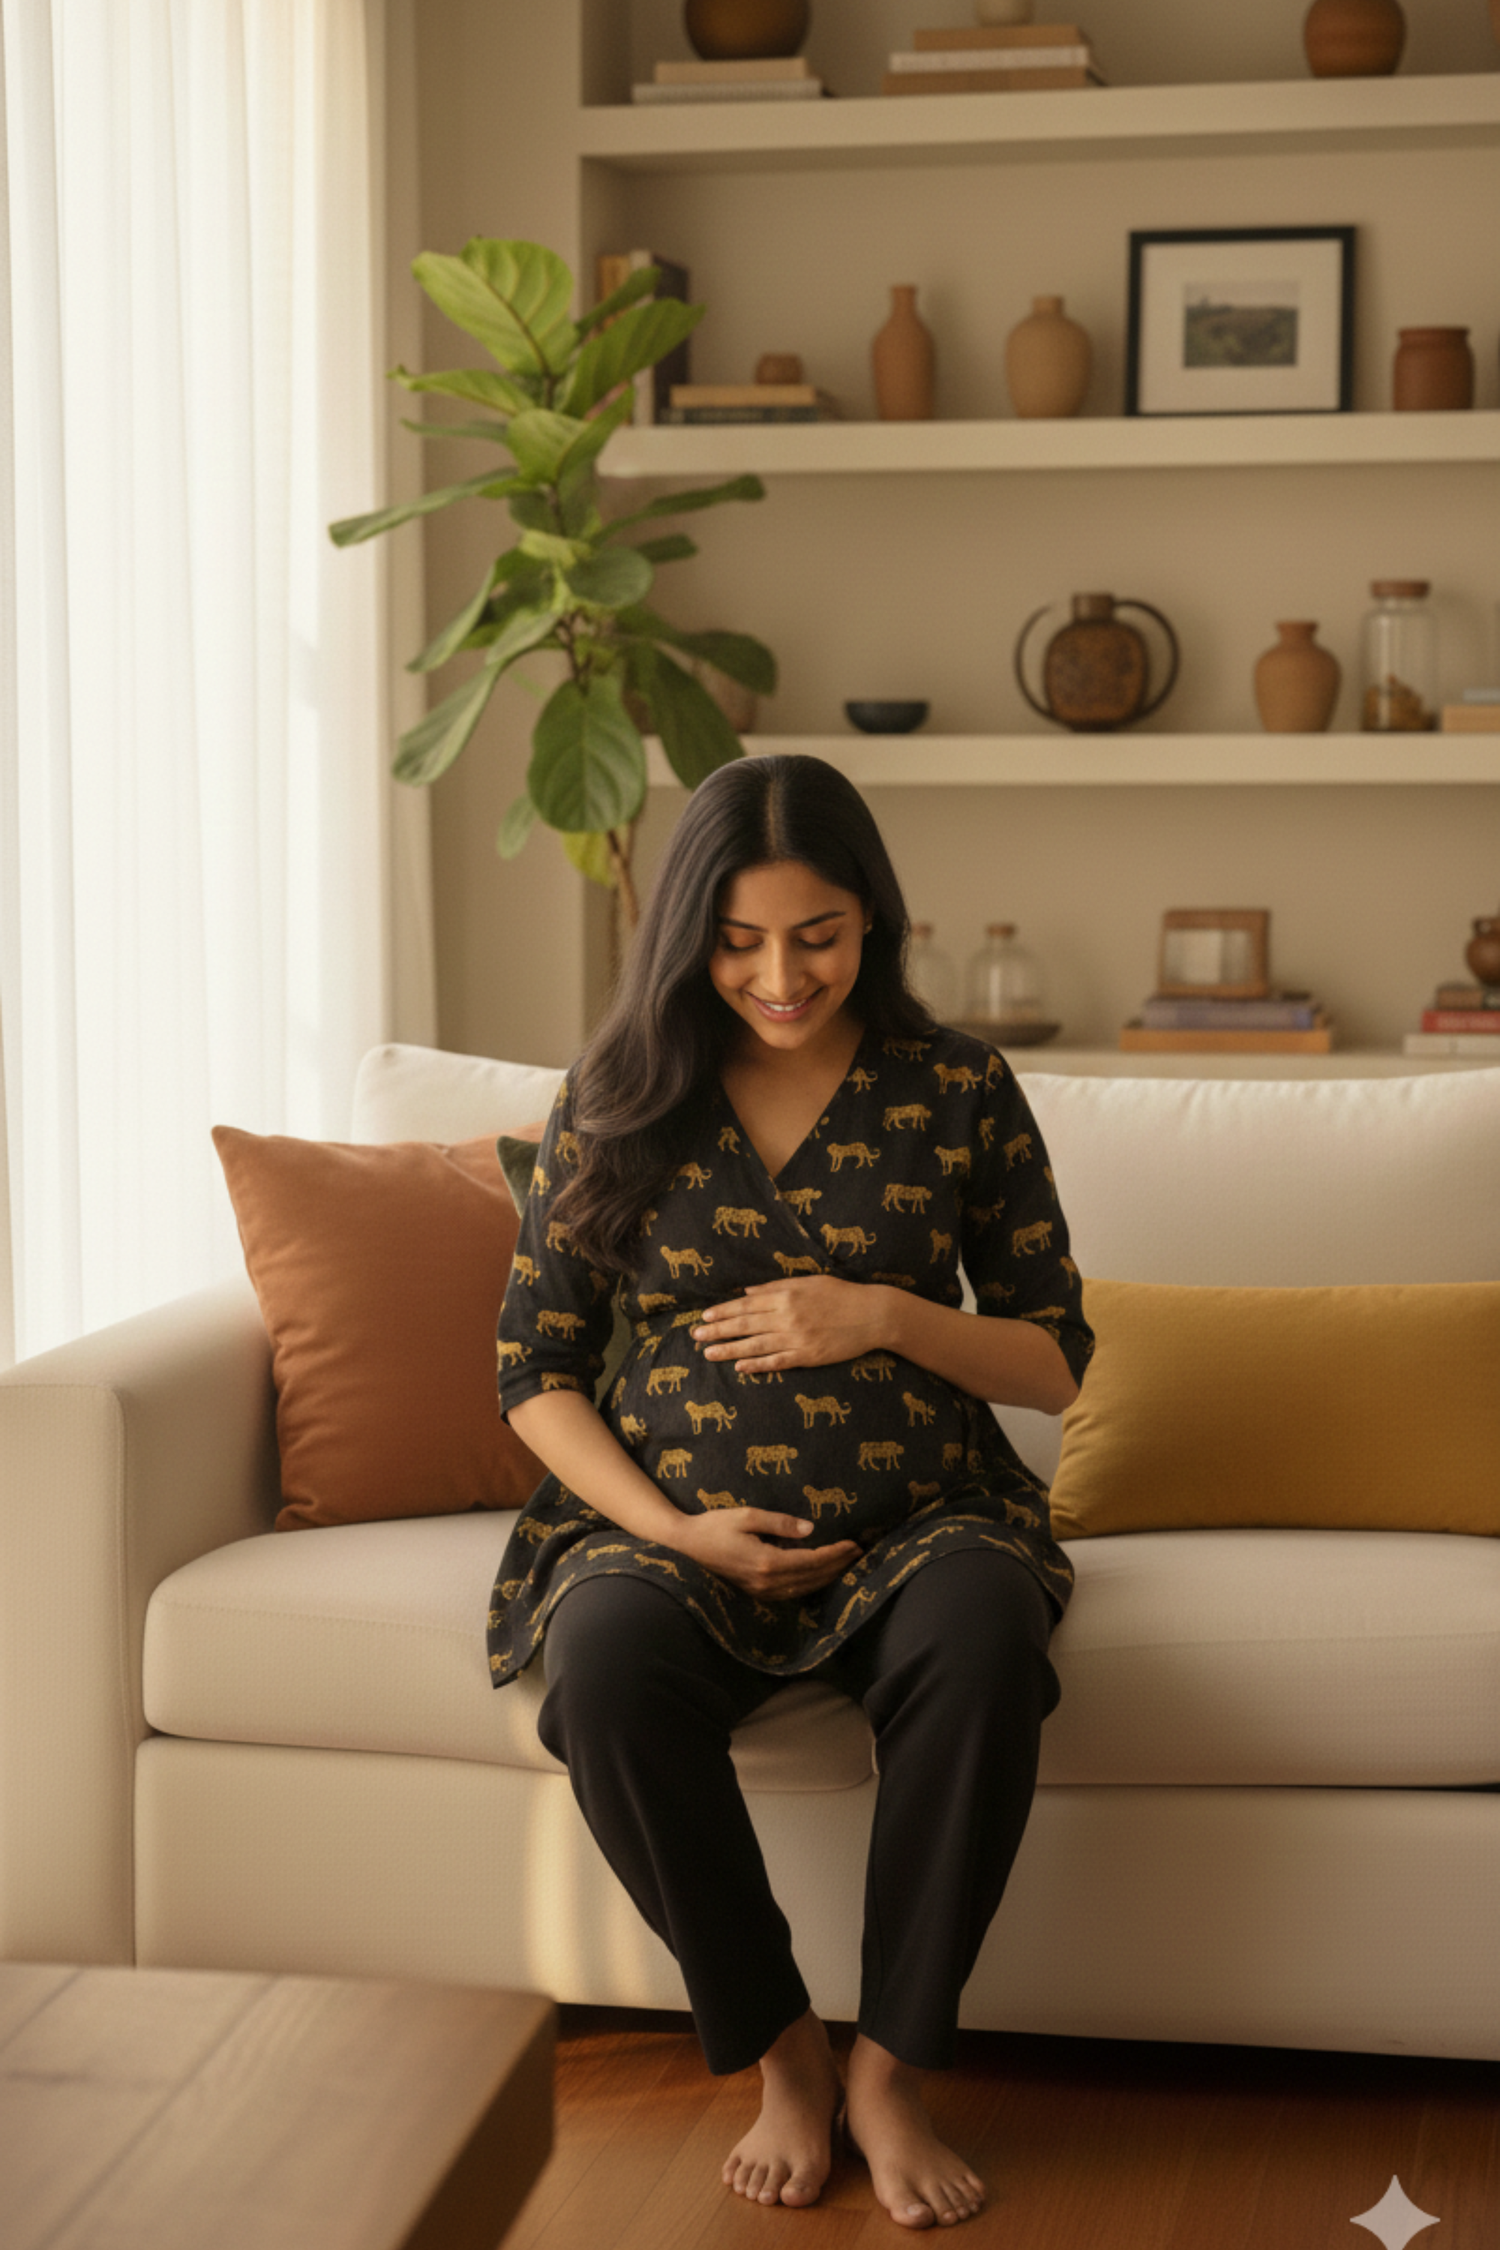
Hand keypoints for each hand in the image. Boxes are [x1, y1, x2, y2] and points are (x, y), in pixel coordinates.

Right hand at [673, 1506, 860, 1599]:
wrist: (686, 1546)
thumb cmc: (714, 1525)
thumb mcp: (747, 1516)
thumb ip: (779, 1523)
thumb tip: (810, 1529)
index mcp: (766, 1562)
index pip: (811, 1561)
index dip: (835, 1554)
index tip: (853, 1544)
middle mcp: (766, 1582)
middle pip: (812, 1577)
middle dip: (838, 1565)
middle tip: (858, 1553)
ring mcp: (761, 1591)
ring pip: (804, 1588)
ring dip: (827, 1576)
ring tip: (846, 1563)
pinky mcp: (756, 1592)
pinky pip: (792, 1592)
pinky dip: (811, 1583)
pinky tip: (820, 1574)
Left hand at [692, 1276, 891, 1372]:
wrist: (873, 1315)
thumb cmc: (841, 1294)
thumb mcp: (809, 1282)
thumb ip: (777, 1287)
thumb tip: (748, 1291)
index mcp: (787, 1295)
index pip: (747, 1304)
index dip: (724, 1311)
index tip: (705, 1316)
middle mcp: (788, 1317)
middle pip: (746, 1325)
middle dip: (718, 1330)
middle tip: (696, 1336)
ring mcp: (797, 1339)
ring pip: (756, 1346)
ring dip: (730, 1350)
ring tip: (709, 1353)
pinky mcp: (808, 1357)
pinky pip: (777, 1362)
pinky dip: (757, 1366)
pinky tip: (740, 1368)